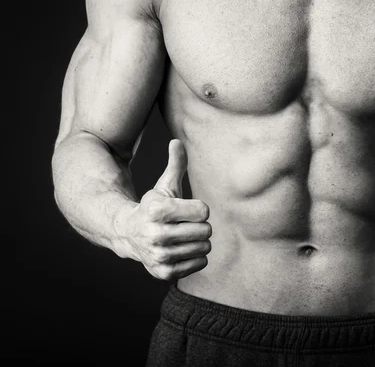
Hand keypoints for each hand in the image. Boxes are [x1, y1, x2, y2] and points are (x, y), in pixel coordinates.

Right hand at [115, 139, 211, 279]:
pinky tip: (179, 250)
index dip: (198, 209)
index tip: (184, 210)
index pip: (204, 211)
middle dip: (199, 226)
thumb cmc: (154, 207)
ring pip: (205, 248)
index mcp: (158, 210)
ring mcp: (160, 256)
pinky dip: (195, 257)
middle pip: (206, 231)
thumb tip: (177, 142)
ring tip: (180, 237)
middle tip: (182, 225)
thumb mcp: (164, 186)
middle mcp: (156, 234)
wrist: (128, 234)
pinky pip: (200, 263)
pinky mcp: (164, 273)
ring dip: (197, 242)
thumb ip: (175, 165)